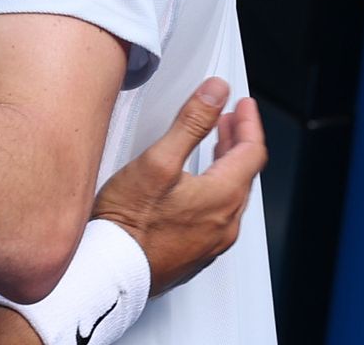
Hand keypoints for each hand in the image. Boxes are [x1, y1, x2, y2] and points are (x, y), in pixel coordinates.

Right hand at [90, 77, 265, 294]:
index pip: (252, 152)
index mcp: (222, 197)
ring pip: (231, 196)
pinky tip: (194, 188)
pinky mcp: (195, 255)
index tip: (243, 105)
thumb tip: (216, 93)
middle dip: (238, 142)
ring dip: (227, 167)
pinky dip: (214, 192)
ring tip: (213, 148)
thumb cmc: (127, 222)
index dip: (249, 122)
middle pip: (244, 174)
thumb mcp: (158, 161)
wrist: (111, 270)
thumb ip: (191, 123)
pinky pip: (216, 217)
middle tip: (228, 120)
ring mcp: (212, 243)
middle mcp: (225, 224)